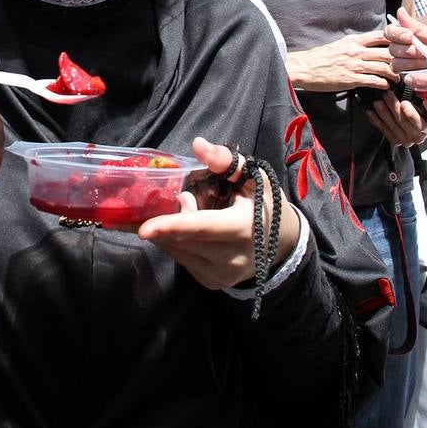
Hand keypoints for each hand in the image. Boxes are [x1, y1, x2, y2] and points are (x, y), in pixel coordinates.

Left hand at [138, 138, 300, 290]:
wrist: (282, 244)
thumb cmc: (264, 204)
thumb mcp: (254, 178)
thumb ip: (226, 161)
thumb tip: (198, 145)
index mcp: (244, 228)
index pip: (202, 227)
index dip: (172, 226)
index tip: (144, 229)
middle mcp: (231, 258)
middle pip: (183, 239)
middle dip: (169, 218)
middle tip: (180, 198)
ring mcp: (221, 275)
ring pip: (178, 251)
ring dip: (170, 230)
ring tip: (190, 211)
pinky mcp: (212, 282)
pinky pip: (182, 260)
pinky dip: (177, 242)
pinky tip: (189, 231)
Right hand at [286, 29, 397, 91]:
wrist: (305, 68)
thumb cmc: (323, 57)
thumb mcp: (341, 44)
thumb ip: (358, 43)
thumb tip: (373, 42)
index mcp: (355, 40)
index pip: (382, 35)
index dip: (398, 38)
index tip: (408, 44)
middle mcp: (357, 50)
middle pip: (387, 52)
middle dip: (402, 59)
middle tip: (409, 65)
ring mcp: (354, 65)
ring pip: (383, 67)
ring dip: (395, 74)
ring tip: (399, 78)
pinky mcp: (351, 79)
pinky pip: (373, 81)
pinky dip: (383, 84)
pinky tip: (386, 86)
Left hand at [365, 90, 426, 147]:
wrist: (411, 125)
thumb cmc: (418, 110)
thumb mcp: (422, 104)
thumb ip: (418, 100)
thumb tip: (410, 86)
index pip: (421, 123)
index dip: (411, 114)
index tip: (404, 103)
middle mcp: (418, 136)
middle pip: (403, 122)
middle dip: (393, 107)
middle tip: (386, 95)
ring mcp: (406, 140)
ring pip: (392, 125)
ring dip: (383, 112)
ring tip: (377, 102)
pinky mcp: (395, 141)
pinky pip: (384, 130)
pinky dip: (376, 120)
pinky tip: (370, 112)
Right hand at [386, 7, 426, 73]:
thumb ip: (416, 26)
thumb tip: (400, 11)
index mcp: (409, 37)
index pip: (390, 32)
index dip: (396, 33)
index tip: (409, 36)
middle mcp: (404, 50)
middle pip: (392, 48)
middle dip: (409, 50)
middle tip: (424, 52)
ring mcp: (406, 64)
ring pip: (396, 62)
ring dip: (413, 62)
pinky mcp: (410, 77)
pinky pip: (402, 75)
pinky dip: (414, 72)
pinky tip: (424, 70)